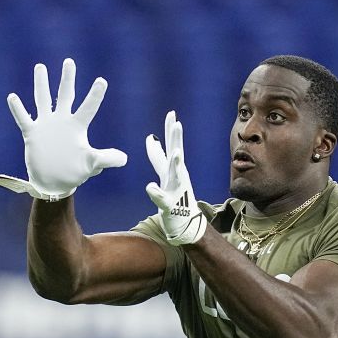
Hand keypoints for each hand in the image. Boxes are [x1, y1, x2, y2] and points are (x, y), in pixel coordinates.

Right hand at [0, 58, 126, 200]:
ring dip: (41, 84)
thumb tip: (124, 159)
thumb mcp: (91, 165)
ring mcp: (46, 125)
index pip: (88, 107)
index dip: (95, 95)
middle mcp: (62, 121)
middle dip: (67, 79)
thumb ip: (105, 159)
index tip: (102, 81)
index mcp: (78, 126)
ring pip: (42, 100)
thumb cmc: (74, 172)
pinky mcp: (32, 133)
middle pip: (65, 95)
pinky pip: (23, 118)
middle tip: (69, 62)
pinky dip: (18, 109)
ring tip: (40, 66)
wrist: (53, 182)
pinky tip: (12, 97)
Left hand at [145, 111, 205, 244]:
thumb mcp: (165, 175)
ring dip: (175, 164)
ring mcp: (175, 190)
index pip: (170, 146)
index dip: (169, 131)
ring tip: (175, 152)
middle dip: (175, 138)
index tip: (171, 113)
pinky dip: (156, 193)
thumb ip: (158, 158)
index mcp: (173, 170)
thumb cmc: (175, 198)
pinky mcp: (170, 205)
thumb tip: (151, 138)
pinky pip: (162, 199)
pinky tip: (150, 187)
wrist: (186, 224)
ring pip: (175, 174)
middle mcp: (176, 177)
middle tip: (176, 121)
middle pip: (176, 153)